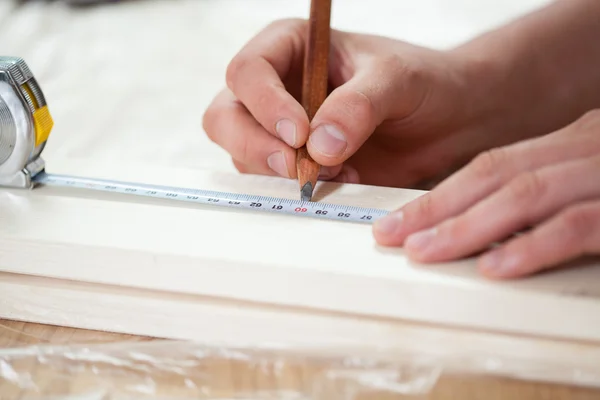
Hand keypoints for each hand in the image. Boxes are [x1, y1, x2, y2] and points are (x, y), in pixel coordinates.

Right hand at [202, 19, 517, 187]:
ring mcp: (281, 129)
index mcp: (291, 47)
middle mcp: (277, 87)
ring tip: (334, 170)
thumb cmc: (424, 83)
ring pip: (242, 152)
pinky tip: (340, 178)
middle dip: (254, 145)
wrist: (447, 121)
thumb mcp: (397, 80)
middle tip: (295, 166)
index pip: (248, 71)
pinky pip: (272, 180)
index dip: (265, 105)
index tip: (301, 134)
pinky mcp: (296, 162)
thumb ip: (359, 105)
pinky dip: (297, 186)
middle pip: (226, 116)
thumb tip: (317, 146)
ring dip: (279, 171)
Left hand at [373, 109, 599, 278]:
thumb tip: (486, 226)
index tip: (396, 223)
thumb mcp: (589, 175)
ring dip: (468, 226)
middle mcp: (584, 148)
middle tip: (390, 236)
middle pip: (495, 173)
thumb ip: (545, 192)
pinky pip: (574, 224)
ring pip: (524, 194)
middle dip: (436, 208)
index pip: (490, 165)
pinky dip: (531, 246)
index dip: (437, 196)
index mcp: (568, 141)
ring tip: (422, 251)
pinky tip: (494, 266)